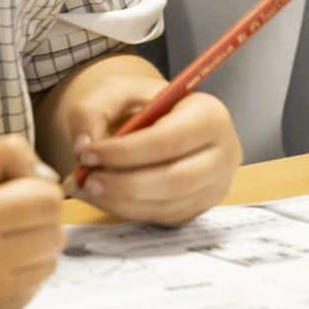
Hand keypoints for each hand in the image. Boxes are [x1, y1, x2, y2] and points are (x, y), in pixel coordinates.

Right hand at [0, 137, 65, 308]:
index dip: (36, 187)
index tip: (10, 186)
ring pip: (48, 264)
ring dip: (33, 247)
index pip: (49, 202)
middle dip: (38, 217)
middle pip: (55, 235)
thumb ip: (8, 156)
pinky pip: (30, 289)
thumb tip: (49, 180)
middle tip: (4, 211)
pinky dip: (20, 273)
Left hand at [68, 90, 240, 226]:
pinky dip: (127, 210)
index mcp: (209, 114)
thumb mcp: (114, 91)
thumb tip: (85, 146)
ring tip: (86, 188)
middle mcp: (223, 153)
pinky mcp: (199, 208)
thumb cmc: (139, 104)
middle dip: (124, 184)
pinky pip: (162, 217)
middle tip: (85, 180)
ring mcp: (215, 186)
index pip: (168, 140)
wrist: (156, 119)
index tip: (88, 154)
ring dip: (120, 201)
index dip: (124, 152)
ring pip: (167, 205)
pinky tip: (103, 196)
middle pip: (175, 180)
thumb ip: (91, 111)